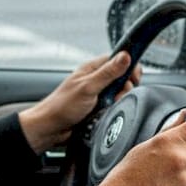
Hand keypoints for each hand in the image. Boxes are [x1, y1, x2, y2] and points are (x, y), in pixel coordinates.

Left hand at [17, 51, 142, 152]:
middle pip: (121, 77)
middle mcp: (95, 78)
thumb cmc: (62, 106)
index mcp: (92, 68)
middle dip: (124, 87)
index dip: (129, 66)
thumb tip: (125, 56)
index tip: (134, 77)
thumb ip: (108, 73)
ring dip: (118, 100)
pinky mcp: (98, 106)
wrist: (51, 129)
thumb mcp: (88, 87)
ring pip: (119, 92)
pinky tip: (106, 113)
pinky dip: (113, 109)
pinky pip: (113, 105)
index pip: (118, 59)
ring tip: (108, 107)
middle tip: (116, 96)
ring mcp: (97, 93)